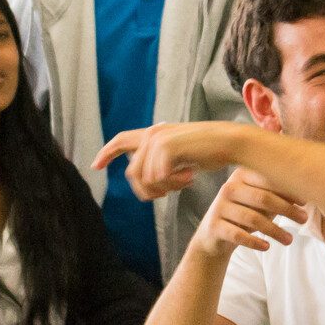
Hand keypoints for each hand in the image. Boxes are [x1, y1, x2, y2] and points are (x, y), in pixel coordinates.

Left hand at [94, 122, 247, 201]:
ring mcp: (158, 140)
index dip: (107, 153)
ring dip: (166, 188)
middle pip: (133, 174)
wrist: (230, 142)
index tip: (95, 166)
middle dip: (149, 190)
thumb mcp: (180, 156)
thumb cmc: (209, 151)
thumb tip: (142, 178)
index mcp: (154, 134)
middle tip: (171, 191)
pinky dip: (174, 184)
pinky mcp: (166, 148)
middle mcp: (152, 134)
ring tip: (186, 181)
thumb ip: (160, 161)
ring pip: (145, 180)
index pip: (122, 140)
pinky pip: (158, 179)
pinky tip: (190, 177)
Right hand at [192, 168, 304, 257]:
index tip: (305, 201)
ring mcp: (219, 207)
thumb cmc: (246, 213)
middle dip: (286, 210)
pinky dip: (254, 241)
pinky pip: (237, 235)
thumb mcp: (262, 202)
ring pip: (252, 219)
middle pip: (263, 198)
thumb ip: (279, 195)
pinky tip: (267, 246)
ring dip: (275, 230)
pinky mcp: (213, 227)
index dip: (288, 190)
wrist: (215, 235)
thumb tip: (308, 193)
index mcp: (241, 176)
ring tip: (290, 240)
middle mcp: (229, 188)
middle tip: (304, 220)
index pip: (268, 180)